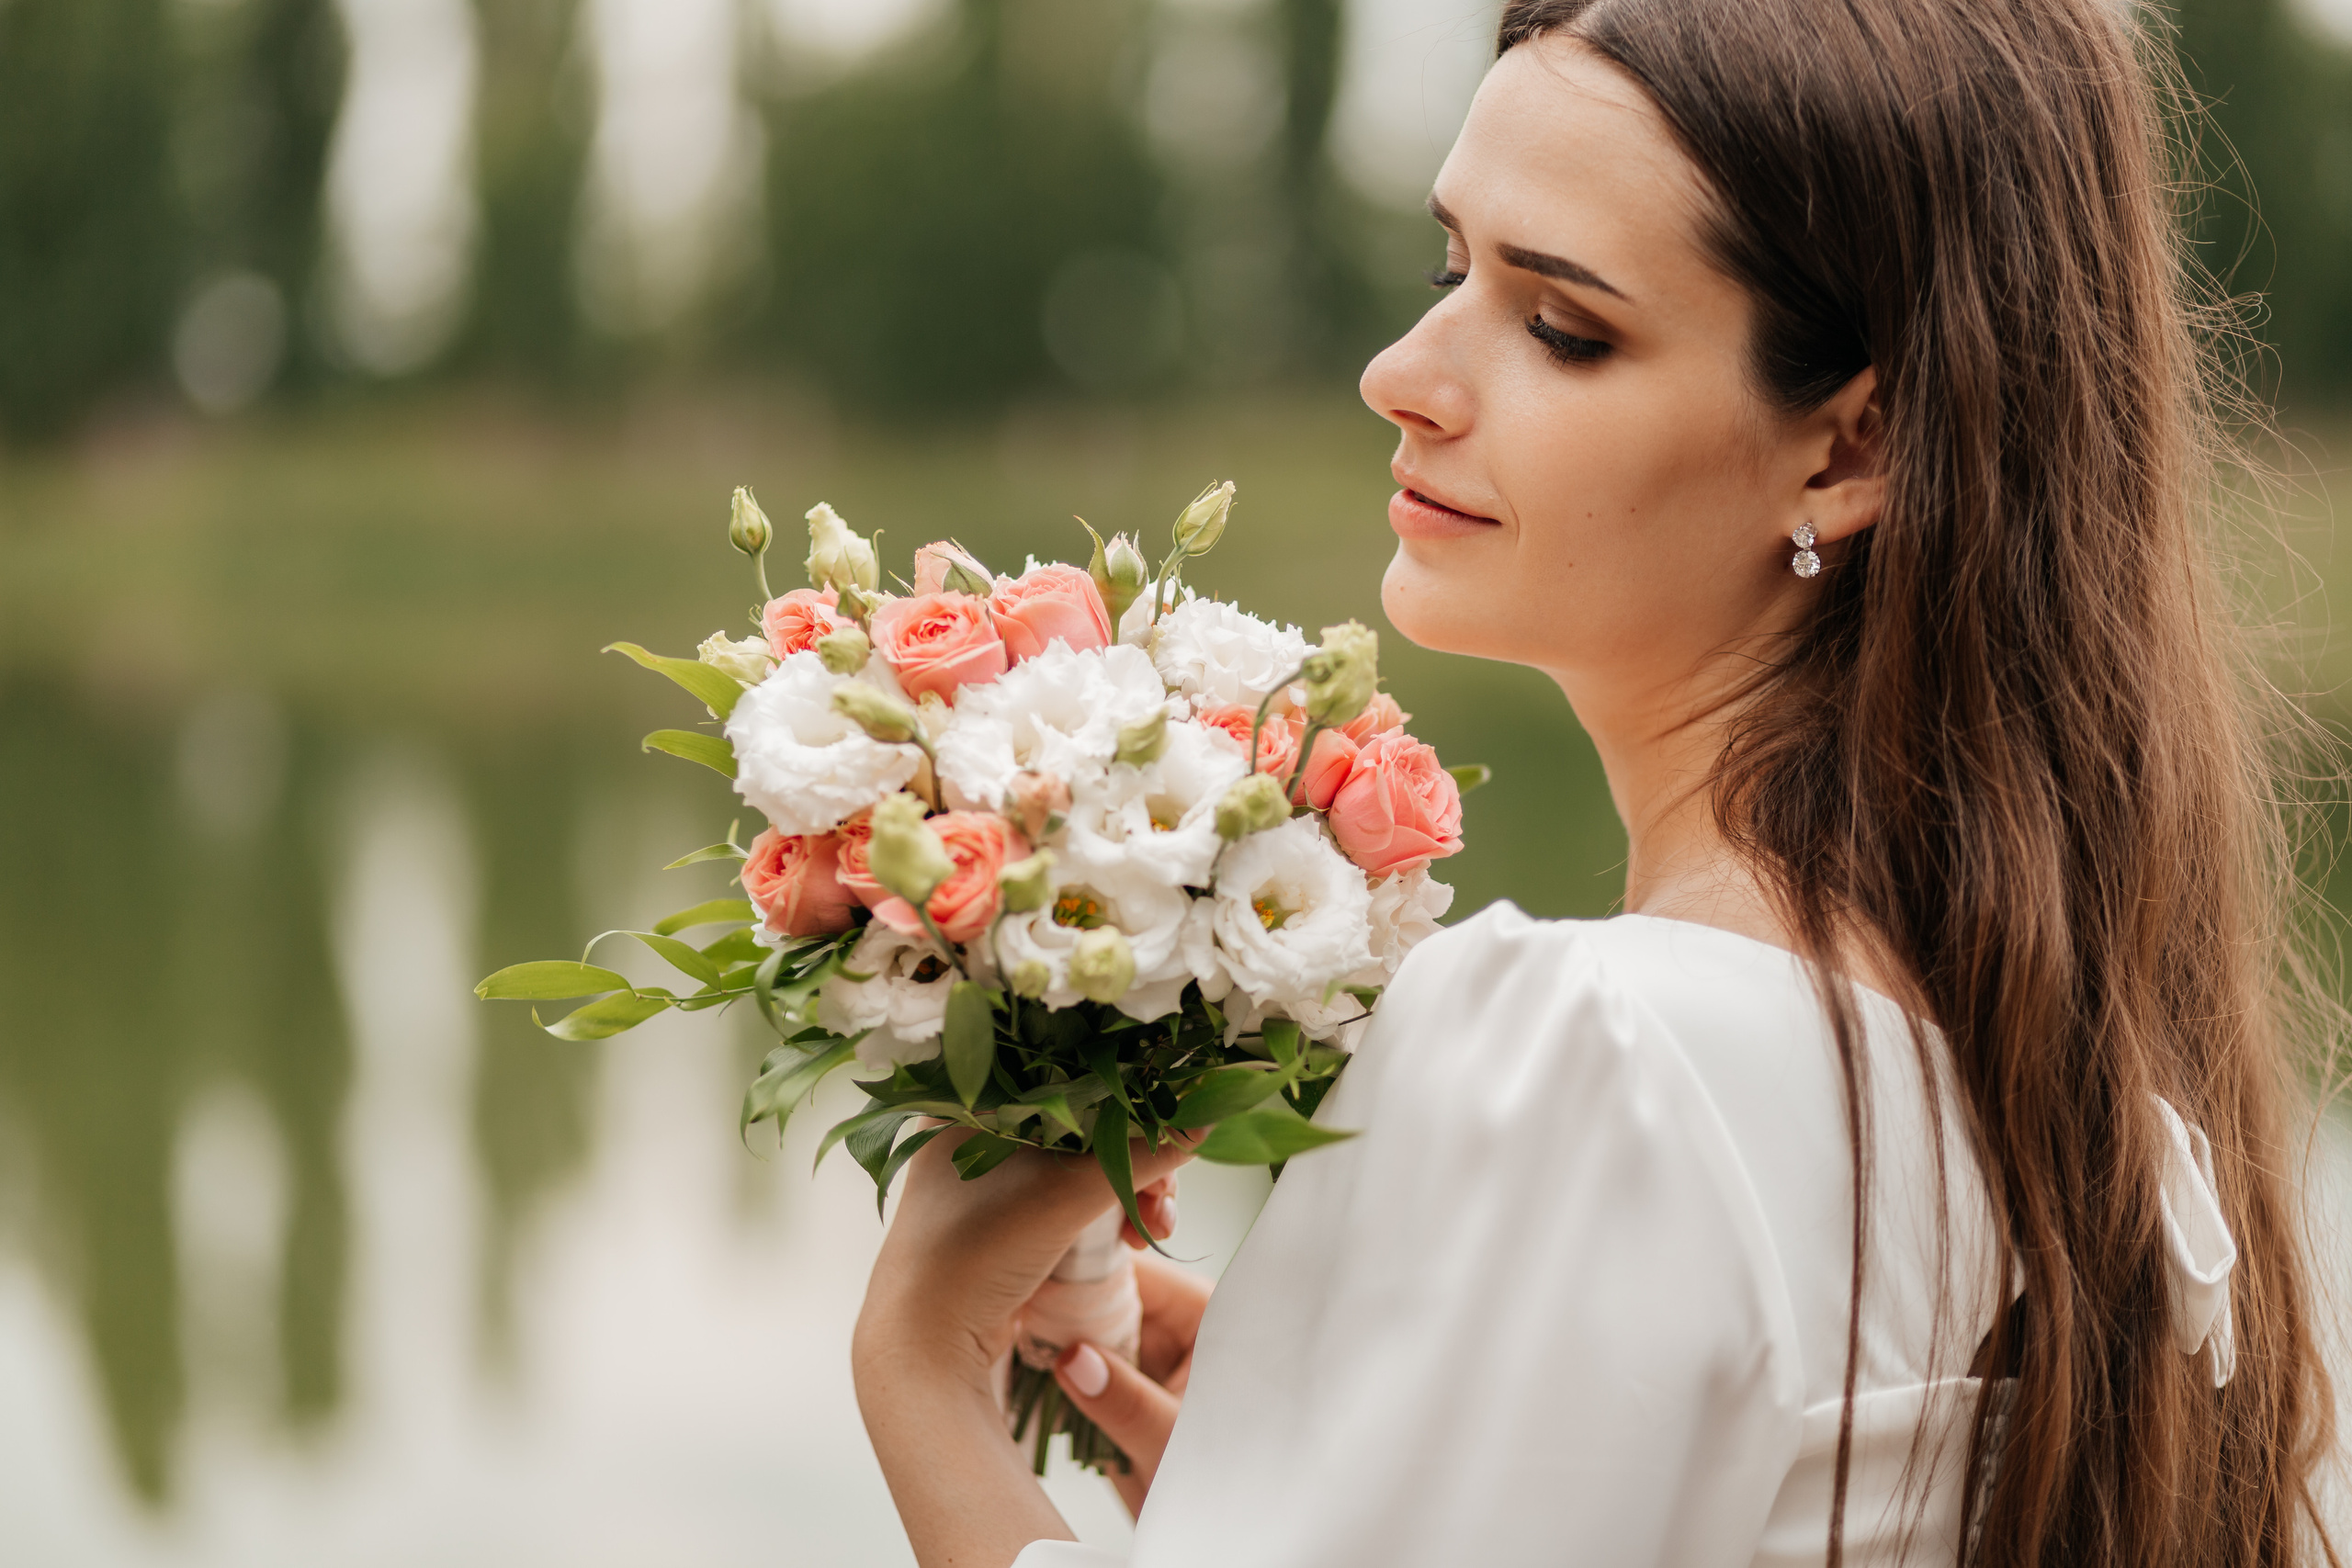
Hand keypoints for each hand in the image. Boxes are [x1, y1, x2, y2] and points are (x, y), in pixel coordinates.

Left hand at [852, 1128, 1196, 1567]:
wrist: (921, 1351)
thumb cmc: (977, 1252)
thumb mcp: (1067, 1194)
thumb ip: (1141, 1153)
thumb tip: (1204, 1121)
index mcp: (968, 1103)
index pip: (1069, 1079)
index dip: (1127, 1104)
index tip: (1166, 1137)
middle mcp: (972, 1135)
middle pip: (1083, 1127)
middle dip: (1136, 1161)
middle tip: (1163, 1200)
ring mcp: (984, 1186)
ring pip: (1079, 1169)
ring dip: (1128, 1194)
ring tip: (1152, 1231)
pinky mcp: (998, 1228)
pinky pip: (1067, 1204)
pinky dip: (1104, 1218)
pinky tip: (1132, 1242)